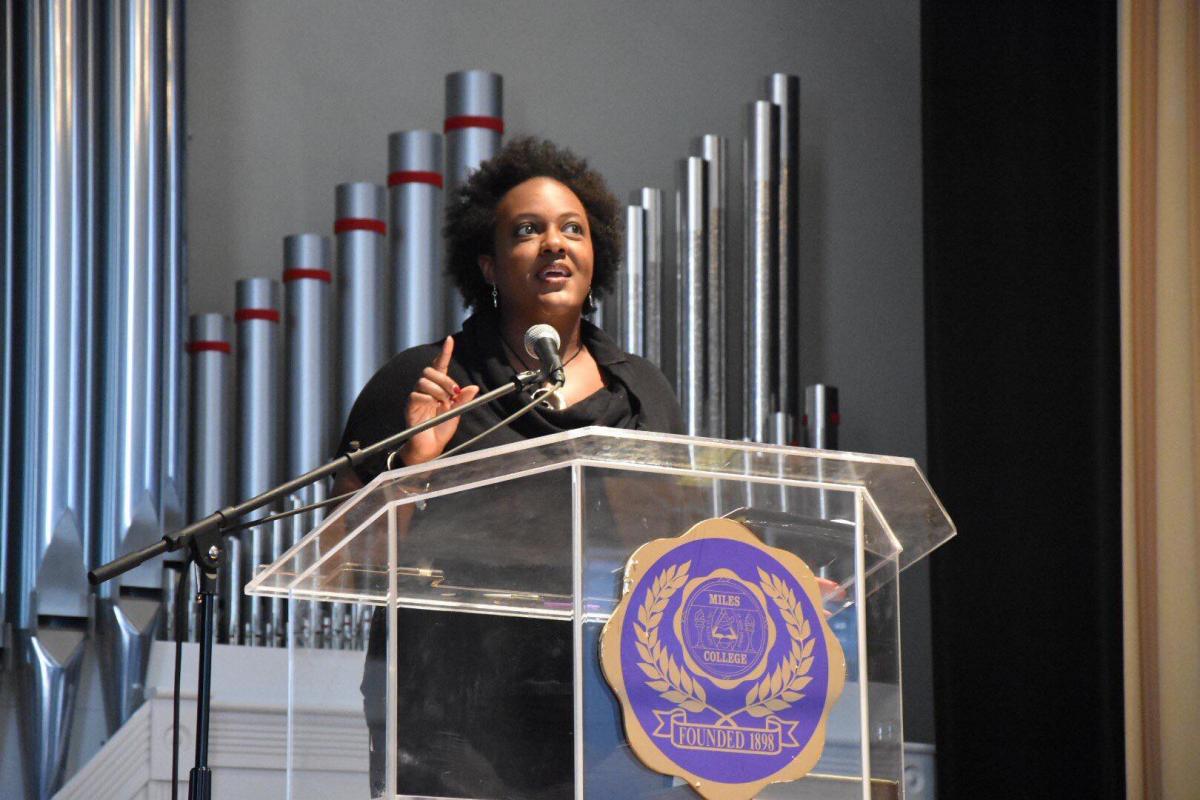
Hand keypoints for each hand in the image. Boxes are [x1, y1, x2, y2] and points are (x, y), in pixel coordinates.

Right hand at [398, 336, 479, 465]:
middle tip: (454, 394)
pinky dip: (427, 400)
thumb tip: (474, 387)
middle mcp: (426, 388)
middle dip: (445, 380)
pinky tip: (432, 408)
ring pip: (424, 381)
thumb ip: (463, 400)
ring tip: (443, 405)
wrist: (431, 445)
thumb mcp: (458, 412)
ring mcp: (417, 395)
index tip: (450, 340)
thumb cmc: (443, 428)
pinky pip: (417, 395)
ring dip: (438, 392)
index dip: (445, 352)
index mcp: (439, 387)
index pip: (440, 365)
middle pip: (431, 371)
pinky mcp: (410, 405)